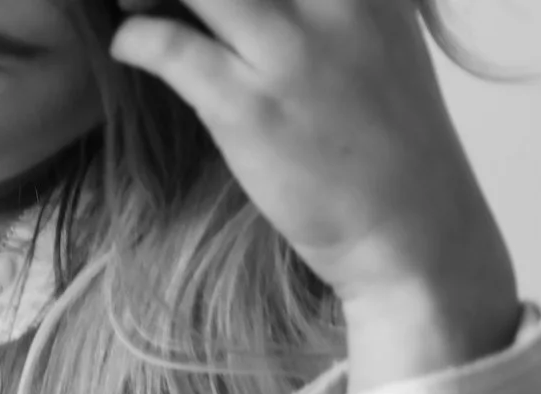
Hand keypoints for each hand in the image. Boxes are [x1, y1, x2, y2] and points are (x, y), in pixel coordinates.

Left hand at [109, 1, 517, 314]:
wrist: (409, 225)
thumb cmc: (383, 136)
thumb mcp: (375, 37)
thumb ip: (324, 4)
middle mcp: (336, 2)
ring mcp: (292, 52)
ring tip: (132, 3)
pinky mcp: (250, 107)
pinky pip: (171, 46)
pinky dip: (136, 37)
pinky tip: (130, 46)